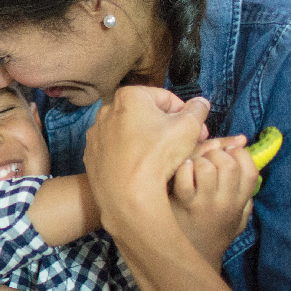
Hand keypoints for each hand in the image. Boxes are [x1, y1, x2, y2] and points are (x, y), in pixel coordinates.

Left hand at [84, 87, 210, 232]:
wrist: (127, 194)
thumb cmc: (157, 155)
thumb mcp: (189, 126)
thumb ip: (197, 109)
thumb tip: (200, 103)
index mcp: (128, 96)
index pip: (166, 99)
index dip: (186, 114)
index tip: (197, 130)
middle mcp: (106, 111)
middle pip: (147, 115)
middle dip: (168, 127)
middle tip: (184, 144)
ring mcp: (96, 134)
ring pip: (131, 133)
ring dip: (149, 141)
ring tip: (164, 158)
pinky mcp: (91, 155)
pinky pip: (116, 150)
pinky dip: (129, 155)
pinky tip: (142, 168)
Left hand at [170, 136, 257, 265]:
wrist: (192, 258)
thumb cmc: (214, 232)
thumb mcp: (237, 215)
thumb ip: (243, 187)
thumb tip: (242, 147)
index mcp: (240, 202)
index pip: (250, 169)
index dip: (240, 154)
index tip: (229, 153)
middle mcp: (225, 202)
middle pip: (228, 164)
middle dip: (217, 153)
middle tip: (207, 158)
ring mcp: (203, 203)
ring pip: (206, 167)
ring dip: (198, 160)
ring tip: (193, 165)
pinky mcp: (182, 204)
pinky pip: (185, 177)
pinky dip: (183, 168)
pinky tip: (181, 171)